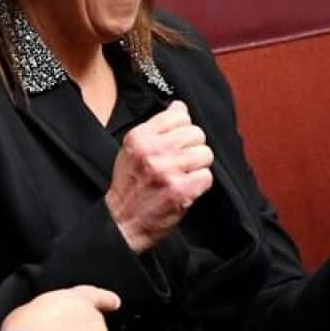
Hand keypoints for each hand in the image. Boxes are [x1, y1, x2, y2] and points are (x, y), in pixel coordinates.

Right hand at [105, 100, 213, 252]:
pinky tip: (186, 188)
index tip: (177, 143)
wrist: (122, 223)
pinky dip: (200, 183)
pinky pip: (207, 176)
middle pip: (196, 133)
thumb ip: (157, 127)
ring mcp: (167, 170)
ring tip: (184, 175)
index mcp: (140, 136)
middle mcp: (153, 150)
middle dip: (193, 148)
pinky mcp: (180, 190)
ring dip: (198, 166)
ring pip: (205, 153)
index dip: (183, 129)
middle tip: (181, 162)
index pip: (179, 115)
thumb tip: (180, 107)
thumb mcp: (133, 149)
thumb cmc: (129, 186)